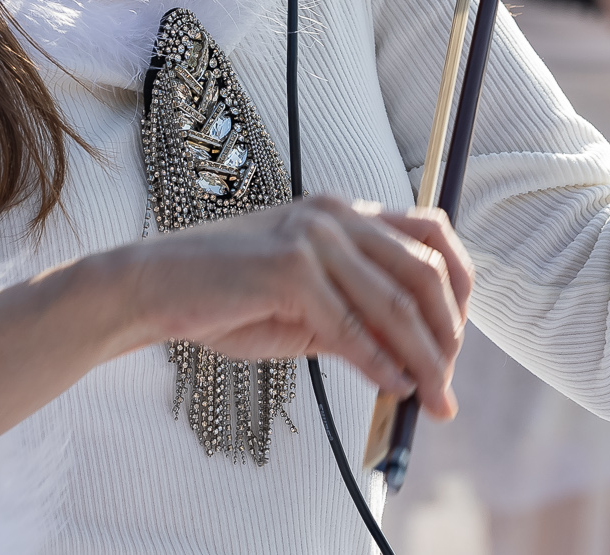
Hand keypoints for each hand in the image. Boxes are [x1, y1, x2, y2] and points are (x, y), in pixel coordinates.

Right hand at [0, 195, 472, 447]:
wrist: (152, 289)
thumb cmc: (224, 300)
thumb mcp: (304, 307)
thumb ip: (355, 320)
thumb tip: (411, 361)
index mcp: (343, 213)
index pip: (430, 233)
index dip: (458, 287)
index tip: (456, 340)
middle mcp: (335, 215)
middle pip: (425, 269)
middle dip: (448, 332)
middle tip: (448, 382)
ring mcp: (313, 236)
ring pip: (395, 301)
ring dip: (423, 357)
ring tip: (432, 396)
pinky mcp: (289, 267)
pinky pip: (349, 325)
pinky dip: (378, 362)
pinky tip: (391, 386)